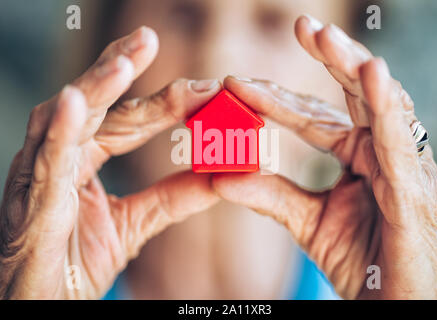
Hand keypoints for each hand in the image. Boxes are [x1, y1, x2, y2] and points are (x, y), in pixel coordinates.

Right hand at [0, 27, 220, 298]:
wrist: (44, 306)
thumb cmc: (76, 262)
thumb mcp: (136, 223)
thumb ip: (173, 197)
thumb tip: (219, 175)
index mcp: (83, 160)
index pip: (127, 120)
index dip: (163, 101)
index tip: (203, 87)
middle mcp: (60, 158)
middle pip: (96, 108)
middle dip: (122, 71)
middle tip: (149, 39)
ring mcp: (40, 177)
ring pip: (66, 121)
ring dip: (95, 87)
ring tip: (125, 60)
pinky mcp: (30, 205)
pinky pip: (43, 162)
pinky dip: (59, 131)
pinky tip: (73, 102)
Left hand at [213, 15, 436, 298]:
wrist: (393, 305)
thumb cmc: (360, 260)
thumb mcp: (305, 220)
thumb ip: (269, 195)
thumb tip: (218, 178)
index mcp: (358, 154)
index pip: (313, 116)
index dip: (276, 99)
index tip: (235, 82)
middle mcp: (382, 150)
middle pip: (355, 93)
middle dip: (330, 57)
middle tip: (300, 26)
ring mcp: (402, 164)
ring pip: (381, 104)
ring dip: (354, 66)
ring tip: (325, 36)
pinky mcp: (415, 187)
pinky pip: (399, 140)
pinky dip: (385, 106)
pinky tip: (370, 73)